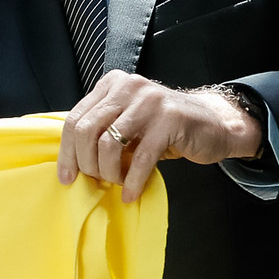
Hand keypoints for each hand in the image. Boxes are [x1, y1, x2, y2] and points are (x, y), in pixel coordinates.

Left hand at [57, 73, 262, 202]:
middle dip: (86, 163)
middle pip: (87, 130)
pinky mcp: (170, 119)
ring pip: (109, 144)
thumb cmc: (164, 129)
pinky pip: (140, 157)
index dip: (67, 152)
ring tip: (117, 184)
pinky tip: (131, 193)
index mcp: (111, 84)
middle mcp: (127, 87)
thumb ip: (102, 130)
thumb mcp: (128, 122)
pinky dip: (132, 181)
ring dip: (108, 172)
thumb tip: (71, 162)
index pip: (75, 119)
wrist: (212, 124)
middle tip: (96, 181)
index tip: (67, 177)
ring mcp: (149, 101)